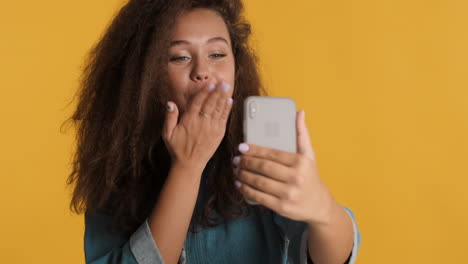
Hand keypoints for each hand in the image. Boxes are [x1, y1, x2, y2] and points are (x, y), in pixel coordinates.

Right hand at [162, 82, 232, 170]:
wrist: (189, 164)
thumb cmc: (177, 149)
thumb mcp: (167, 134)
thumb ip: (169, 118)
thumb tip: (170, 103)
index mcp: (189, 121)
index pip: (197, 103)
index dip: (204, 93)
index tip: (209, 84)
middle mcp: (201, 123)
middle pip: (210, 104)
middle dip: (217, 92)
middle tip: (222, 82)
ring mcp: (211, 128)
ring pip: (218, 109)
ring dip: (223, 97)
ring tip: (227, 87)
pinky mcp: (218, 134)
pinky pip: (224, 119)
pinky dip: (227, 109)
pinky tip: (230, 101)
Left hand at [233, 110, 334, 224]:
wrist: (319, 204)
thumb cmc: (310, 176)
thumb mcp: (309, 155)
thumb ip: (302, 134)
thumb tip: (300, 112)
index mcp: (301, 162)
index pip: (273, 154)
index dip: (255, 150)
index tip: (242, 147)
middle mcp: (295, 178)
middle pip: (264, 167)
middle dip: (247, 162)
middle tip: (236, 159)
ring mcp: (288, 194)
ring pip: (259, 182)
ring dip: (244, 175)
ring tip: (236, 170)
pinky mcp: (282, 207)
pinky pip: (259, 197)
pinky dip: (246, 190)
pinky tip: (240, 184)